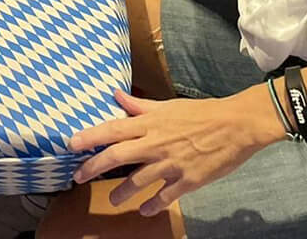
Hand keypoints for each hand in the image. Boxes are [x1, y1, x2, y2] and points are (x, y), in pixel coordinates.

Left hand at [70, 89, 276, 216]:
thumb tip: (116, 96)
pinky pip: (165, 197)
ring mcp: (171, 164)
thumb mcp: (168, 105)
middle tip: (78, 176)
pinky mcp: (188, 180)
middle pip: (118, 155)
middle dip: (94, 166)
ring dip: (121, 192)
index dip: (90, 136)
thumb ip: (140, 106)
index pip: (113, 128)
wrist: (235, 125)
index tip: (72, 144)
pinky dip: (153, 205)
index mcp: (151, 122)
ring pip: (138, 181)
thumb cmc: (201, 113)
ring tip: (112, 199)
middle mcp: (156, 143)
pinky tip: (145, 210)